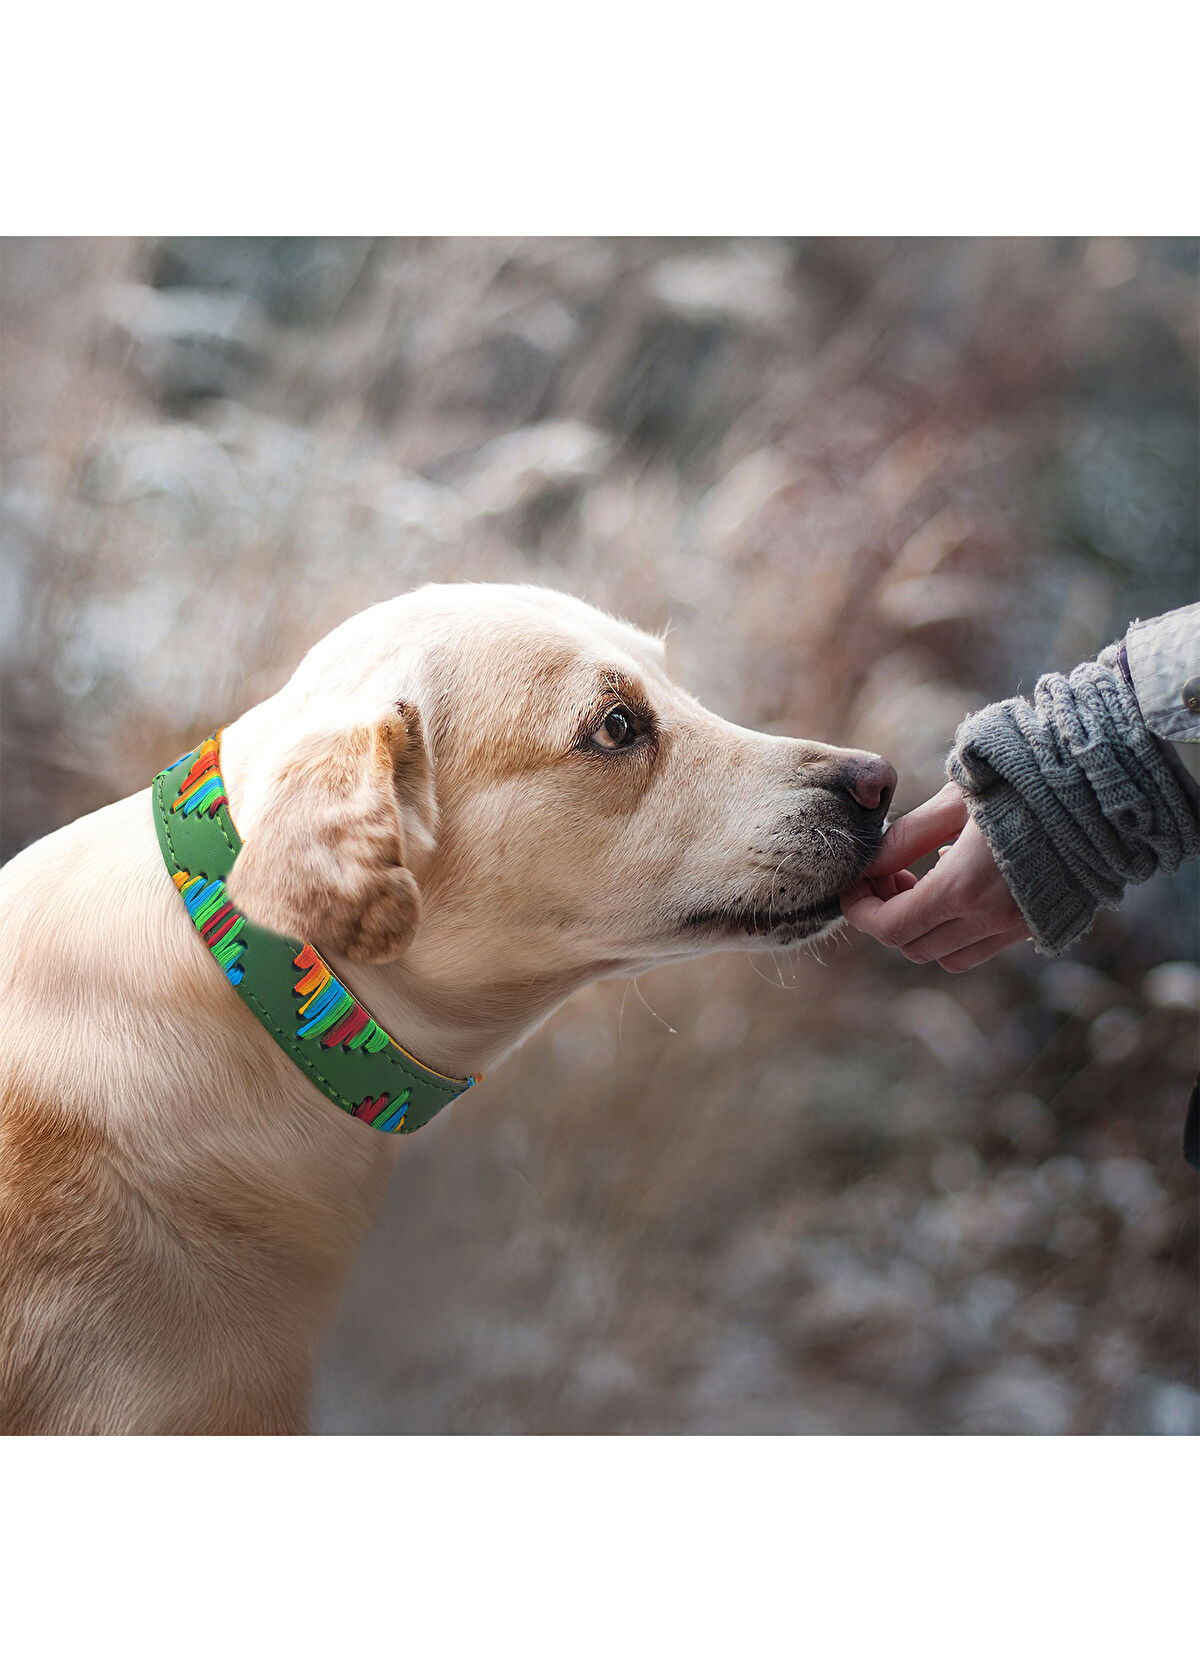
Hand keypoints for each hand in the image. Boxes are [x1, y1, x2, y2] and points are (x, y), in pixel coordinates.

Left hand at [839, 782, 1031, 971]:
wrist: (1097, 789)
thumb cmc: (1021, 782)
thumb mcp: (954, 801)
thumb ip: (906, 837)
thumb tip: (870, 864)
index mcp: (963, 887)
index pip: (890, 926)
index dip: (860, 910)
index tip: (852, 885)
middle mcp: (990, 918)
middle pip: (913, 947)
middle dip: (887, 917)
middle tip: (886, 875)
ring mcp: (1017, 926)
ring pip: (947, 956)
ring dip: (921, 929)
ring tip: (919, 882)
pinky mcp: (1037, 924)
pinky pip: (981, 948)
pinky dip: (956, 931)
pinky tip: (958, 886)